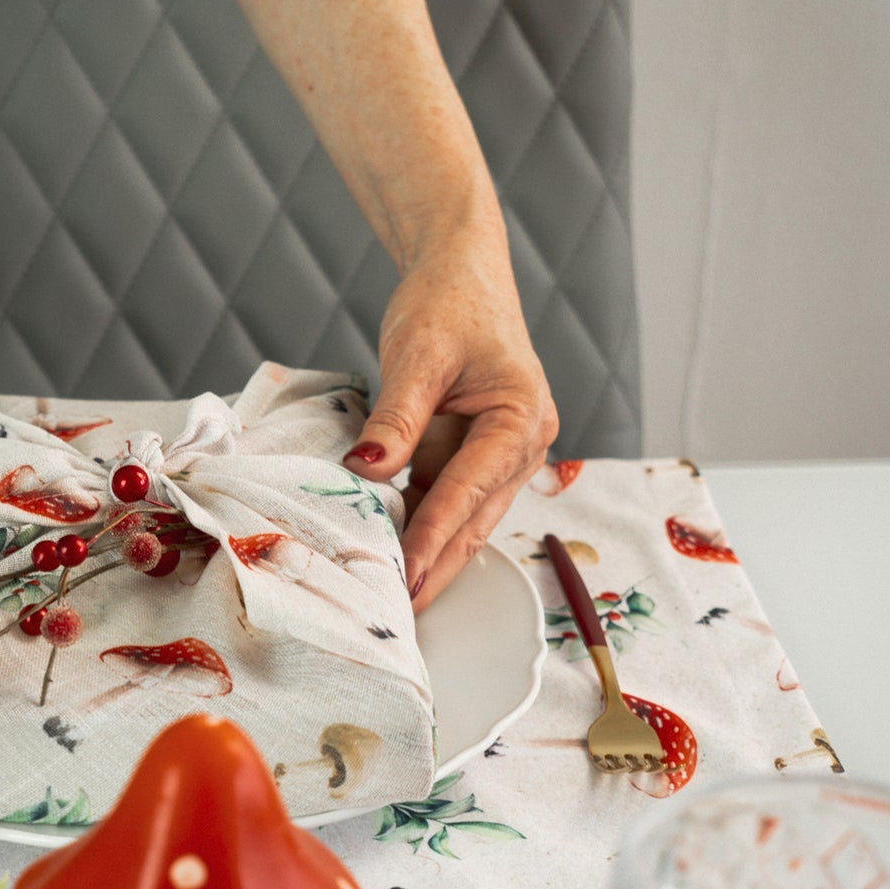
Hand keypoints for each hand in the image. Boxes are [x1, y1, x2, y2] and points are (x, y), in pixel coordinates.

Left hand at [343, 222, 556, 605]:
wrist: (460, 275)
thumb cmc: (448, 303)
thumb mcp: (419, 353)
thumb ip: (398, 415)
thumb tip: (368, 469)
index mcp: (521, 418)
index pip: (471, 489)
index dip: (435, 535)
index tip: (407, 575)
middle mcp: (520, 446)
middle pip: (475, 520)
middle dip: (438, 568)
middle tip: (399, 613)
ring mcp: (499, 457)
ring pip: (463, 520)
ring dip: (431, 559)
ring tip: (394, 602)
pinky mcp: (471, 458)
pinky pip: (445, 503)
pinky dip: (420, 532)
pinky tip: (391, 560)